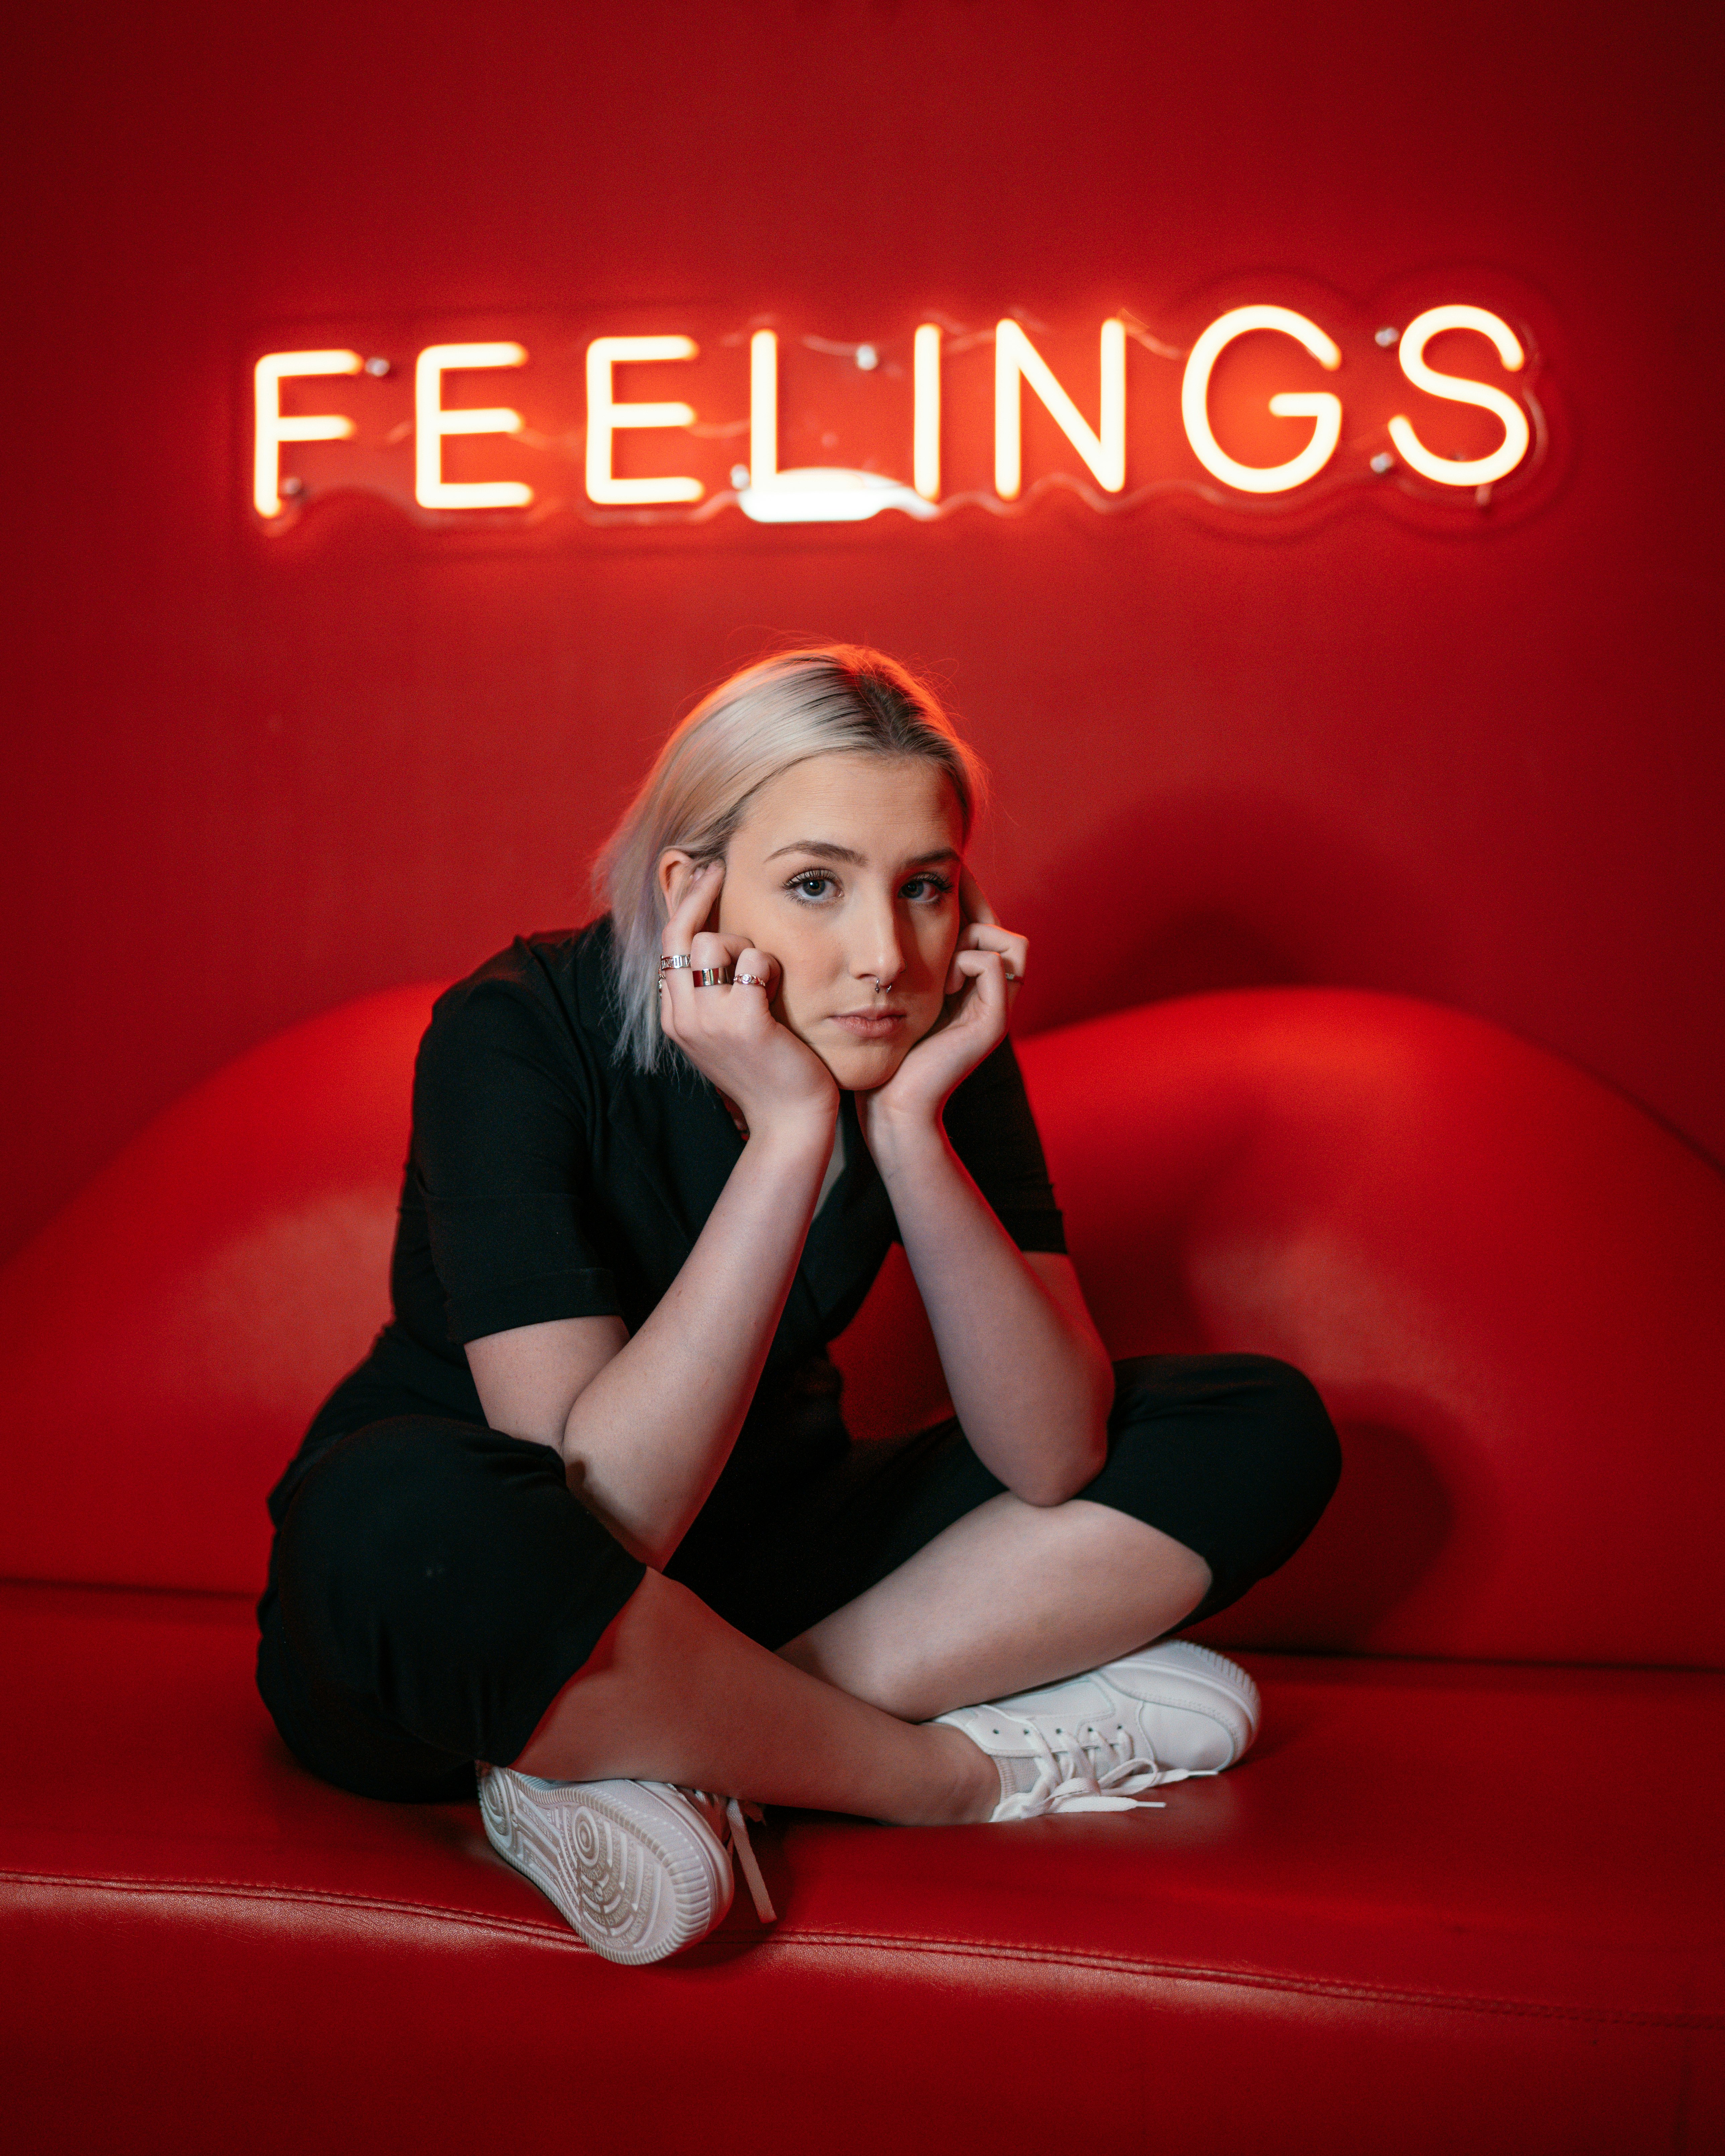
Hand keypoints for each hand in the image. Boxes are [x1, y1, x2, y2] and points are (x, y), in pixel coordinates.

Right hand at [656, 862, 836, 1136]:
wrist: (789, 1120)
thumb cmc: (768, 1069)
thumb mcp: (727, 1030)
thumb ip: (711, 994)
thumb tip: (710, 946)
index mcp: (675, 1018)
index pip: (668, 947)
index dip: (684, 904)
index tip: (701, 874)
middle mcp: (684, 1017)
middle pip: (681, 935)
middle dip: (699, 894)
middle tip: (719, 867)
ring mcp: (710, 1020)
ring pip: (715, 942)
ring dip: (746, 944)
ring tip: (764, 975)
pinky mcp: (744, 1023)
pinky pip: (752, 962)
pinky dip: (769, 966)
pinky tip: (777, 989)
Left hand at [857, 867, 1027, 1140]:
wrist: (894, 1102)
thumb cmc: (887, 1051)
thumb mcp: (902, 996)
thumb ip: (915, 966)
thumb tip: (899, 918)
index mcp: (975, 991)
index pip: (994, 931)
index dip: (972, 909)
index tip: (937, 904)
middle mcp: (994, 998)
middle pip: (1007, 932)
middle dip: (975, 919)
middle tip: (942, 937)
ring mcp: (998, 1010)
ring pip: (1009, 941)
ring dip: (972, 940)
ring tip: (941, 967)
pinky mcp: (992, 1022)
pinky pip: (990, 962)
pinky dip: (964, 960)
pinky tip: (941, 984)